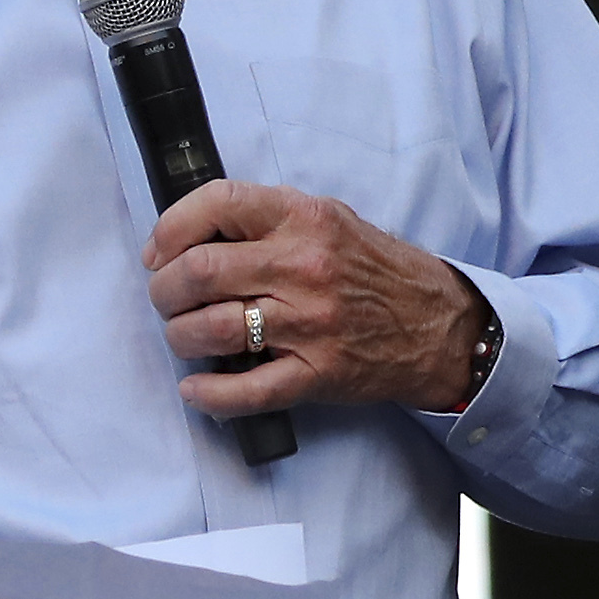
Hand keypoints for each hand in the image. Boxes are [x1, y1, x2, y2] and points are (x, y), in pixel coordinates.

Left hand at [142, 180, 491, 414]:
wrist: (440, 325)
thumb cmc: (372, 271)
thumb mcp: (329, 220)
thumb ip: (266, 221)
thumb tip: (188, 236)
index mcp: (305, 219)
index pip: (218, 203)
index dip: (171, 227)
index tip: (158, 252)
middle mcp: (305, 267)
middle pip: (199, 272)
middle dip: (165, 290)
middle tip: (168, 299)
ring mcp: (311, 323)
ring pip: (210, 329)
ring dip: (179, 337)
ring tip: (185, 337)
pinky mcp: (317, 372)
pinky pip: (246, 390)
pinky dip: (208, 395)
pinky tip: (195, 389)